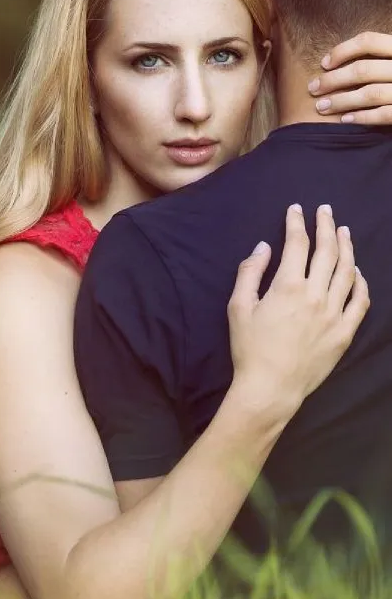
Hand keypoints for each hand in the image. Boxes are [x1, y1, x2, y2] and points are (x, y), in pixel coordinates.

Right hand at [227, 204, 368, 418]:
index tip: (297, 210)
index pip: (298, 243)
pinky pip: (359, 302)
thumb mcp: (238, 307)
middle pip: (327, 251)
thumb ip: (250, 272)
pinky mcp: (344, 332)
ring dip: (346, 248)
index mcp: (288, 286)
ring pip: (347, 272)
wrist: (270, 388)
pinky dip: (360, 283)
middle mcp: (316, 295)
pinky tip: (357, 272)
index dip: (297, 222)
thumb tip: (263, 247)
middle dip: (326, 226)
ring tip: (343, 232)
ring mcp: (334, 314)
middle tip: (325, 211)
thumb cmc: (249, 348)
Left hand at [307, 32, 391, 123]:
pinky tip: (344, 120)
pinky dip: (362, 117)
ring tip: (321, 107)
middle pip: (363, 70)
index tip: (324, 63)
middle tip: (313, 88)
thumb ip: (378, 56)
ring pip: (370, 94)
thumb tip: (343, 58)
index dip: (342, 51)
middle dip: (333, 80)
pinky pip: (383, 115)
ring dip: (341, 101)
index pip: (368, 41)